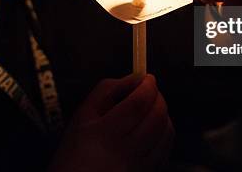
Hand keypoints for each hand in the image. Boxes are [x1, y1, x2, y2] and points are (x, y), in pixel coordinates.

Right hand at [48, 74, 173, 171]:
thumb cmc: (75, 150)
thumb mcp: (82, 115)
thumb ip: (107, 90)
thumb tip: (135, 78)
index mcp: (104, 133)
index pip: (137, 104)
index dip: (147, 86)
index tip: (148, 78)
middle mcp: (124, 152)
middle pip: (156, 117)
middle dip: (158, 97)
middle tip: (151, 90)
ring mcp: (138, 166)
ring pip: (166, 133)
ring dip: (164, 114)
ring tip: (151, 108)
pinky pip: (166, 149)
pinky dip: (164, 133)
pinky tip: (152, 129)